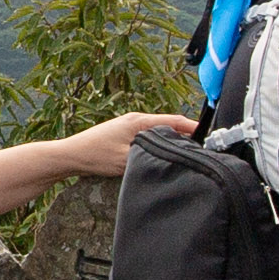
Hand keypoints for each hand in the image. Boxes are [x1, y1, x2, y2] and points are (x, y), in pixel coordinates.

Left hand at [78, 112, 193, 175]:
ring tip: (187, 152)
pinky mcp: (125, 135)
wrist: (70, 155)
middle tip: (201, 149)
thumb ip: (150, 156)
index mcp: (139, 121)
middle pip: (169, 125)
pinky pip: (149, 137)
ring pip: (159, 131)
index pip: (174, 121)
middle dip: (185, 135)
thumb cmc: (94, 155)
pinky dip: (160, 143)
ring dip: (172, 140)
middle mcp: (136, 120)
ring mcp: (130, 126)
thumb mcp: (126, 159)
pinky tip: (163, 155)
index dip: (193, 128)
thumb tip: (171, 157)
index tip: (208, 136)